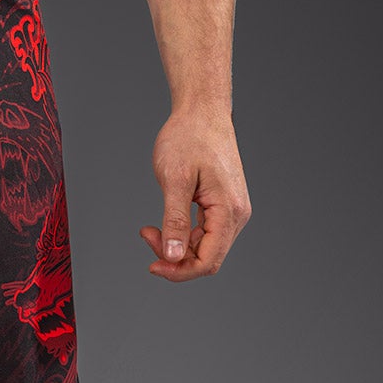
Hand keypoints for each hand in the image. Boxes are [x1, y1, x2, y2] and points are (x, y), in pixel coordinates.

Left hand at [139, 110, 250, 281]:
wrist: (201, 111)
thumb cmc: (188, 137)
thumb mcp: (175, 180)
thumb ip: (175, 221)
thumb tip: (173, 256)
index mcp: (229, 210)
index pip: (208, 261)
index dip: (179, 271)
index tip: (152, 265)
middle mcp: (236, 214)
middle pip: (207, 258)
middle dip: (174, 258)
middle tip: (147, 236)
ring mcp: (231, 211)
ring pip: (204, 248)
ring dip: (176, 247)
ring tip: (150, 229)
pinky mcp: (222, 206)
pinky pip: (203, 234)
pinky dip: (182, 235)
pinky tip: (161, 225)